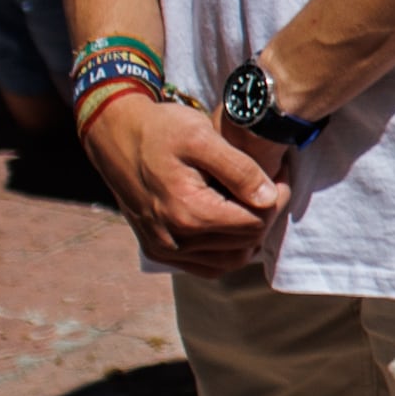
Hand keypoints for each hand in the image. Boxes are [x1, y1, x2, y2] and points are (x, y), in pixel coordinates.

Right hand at [85, 90, 286, 278]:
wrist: (115, 135)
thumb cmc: (160, 130)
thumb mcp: (203, 137)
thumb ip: (240, 170)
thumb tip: (270, 198)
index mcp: (188, 213)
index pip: (256, 223)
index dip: (277, 198)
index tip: (279, 174)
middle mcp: (175, 240)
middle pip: (246, 242)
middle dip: (266, 214)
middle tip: (270, 184)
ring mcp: (164, 249)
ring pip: (230, 260)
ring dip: (248, 235)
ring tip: (251, 201)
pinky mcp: (158, 250)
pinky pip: (206, 265)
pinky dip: (226, 249)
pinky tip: (231, 220)